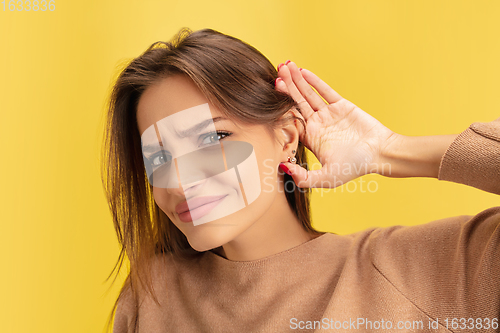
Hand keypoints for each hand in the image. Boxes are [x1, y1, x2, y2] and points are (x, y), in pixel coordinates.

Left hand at [276, 61, 395, 187]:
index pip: (290, 122)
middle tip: (275, 75)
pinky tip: (303, 71)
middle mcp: (317, 125)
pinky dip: (314, 81)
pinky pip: (325, 91)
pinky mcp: (341, 105)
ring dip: (297, 81)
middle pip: (296, 104)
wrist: (381, 153)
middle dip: (286, 90)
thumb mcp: (327, 178)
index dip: (279, 111)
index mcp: (310, 139)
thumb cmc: (355, 167)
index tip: (267, 100)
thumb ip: (305, 178)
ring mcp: (328, 114)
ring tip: (285, 66)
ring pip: (308, 94)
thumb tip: (282, 167)